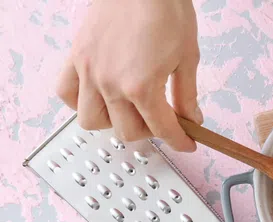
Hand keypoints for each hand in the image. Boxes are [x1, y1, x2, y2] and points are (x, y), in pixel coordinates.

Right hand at [56, 0, 199, 151]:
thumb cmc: (166, 11)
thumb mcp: (188, 58)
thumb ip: (187, 95)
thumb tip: (191, 119)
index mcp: (142, 86)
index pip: (162, 129)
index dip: (180, 141)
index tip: (187, 144)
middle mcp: (111, 83)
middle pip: (128, 132)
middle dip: (150, 132)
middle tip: (163, 121)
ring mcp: (90, 71)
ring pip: (92, 120)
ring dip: (114, 123)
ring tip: (130, 111)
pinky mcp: (76, 57)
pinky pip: (67, 93)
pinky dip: (81, 102)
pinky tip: (101, 96)